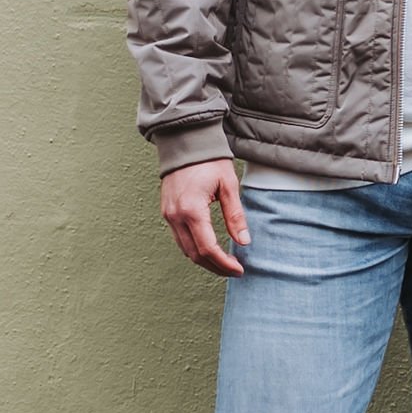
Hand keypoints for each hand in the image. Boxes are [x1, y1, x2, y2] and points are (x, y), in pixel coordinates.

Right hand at [161, 160, 249, 275]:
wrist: (185, 142)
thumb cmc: (209, 160)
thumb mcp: (228, 185)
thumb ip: (235, 215)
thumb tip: (244, 241)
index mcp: (192, 210)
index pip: (208, 248)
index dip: (224, 264)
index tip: (239, 269)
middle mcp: (176, 216)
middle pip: (195, 255)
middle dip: (216, 267)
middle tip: (234, 270)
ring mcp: (168, 215)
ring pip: (185, 250)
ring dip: (205, 260)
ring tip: (225, 263)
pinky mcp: (167, 212)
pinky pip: (179, 239)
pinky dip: (194, 249)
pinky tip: (210, 249)